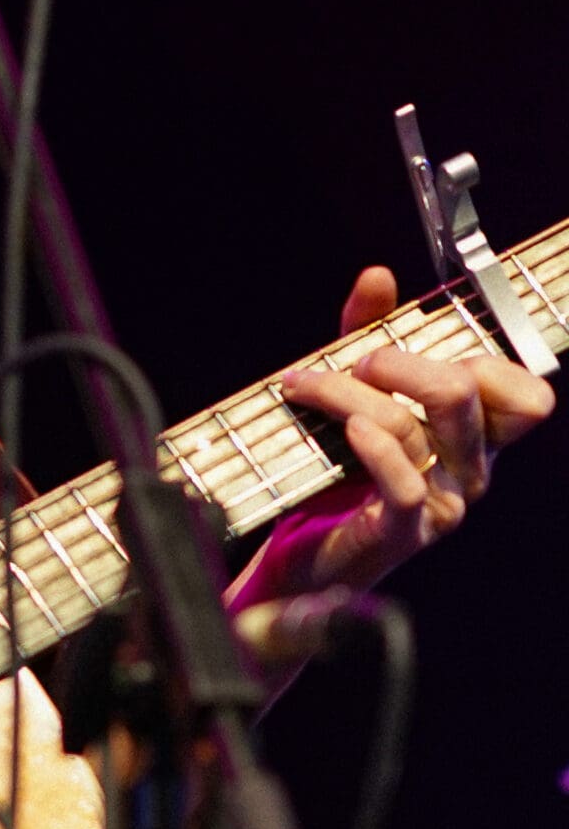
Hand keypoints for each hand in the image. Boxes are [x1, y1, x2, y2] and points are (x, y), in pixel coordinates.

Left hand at [231, 265, 553, 608]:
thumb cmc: (338, 471)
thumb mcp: (355, 390)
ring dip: (348, 393)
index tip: (424, 348)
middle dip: (402, 363)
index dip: (485, 362)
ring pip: (413, 426)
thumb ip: (367, 331)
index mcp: (476, 436)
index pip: (526, 395)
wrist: (302, 553)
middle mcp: (471, 470)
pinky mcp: (404, 531)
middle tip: (356, 361)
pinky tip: (349, 428)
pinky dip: (374, 446)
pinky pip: (403, 481)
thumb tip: (378, 275)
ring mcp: (443, 503)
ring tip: (305, 385)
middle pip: (465, 394)